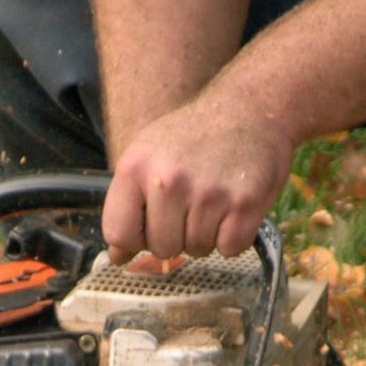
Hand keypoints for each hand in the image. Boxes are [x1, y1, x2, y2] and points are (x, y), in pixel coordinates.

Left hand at [101, 95, 293, 263]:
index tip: (150, 225)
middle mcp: (169, 179)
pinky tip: (233, 207)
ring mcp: (208, 192)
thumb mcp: (148, 155)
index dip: (135, 238)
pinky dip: (234, 236)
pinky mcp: (244, 202)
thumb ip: (128, 204)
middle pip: (162, 248)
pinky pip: (230, 249)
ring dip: (207, 234)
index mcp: (135, 167)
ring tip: (213, 199)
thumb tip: (117, 256)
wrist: (248, 110)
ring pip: (198, 250)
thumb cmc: (193, 137)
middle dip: (176, 236)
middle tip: (191, 204)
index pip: (119, 233)